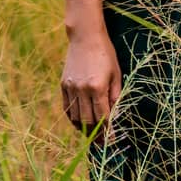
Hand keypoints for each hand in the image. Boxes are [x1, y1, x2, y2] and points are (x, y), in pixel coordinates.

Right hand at [60, 21, 121, 140]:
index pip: (103, 116)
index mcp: (97, 87)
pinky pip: (67, 107)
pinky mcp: (63, 84)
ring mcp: (70, 87)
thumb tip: (115, 115)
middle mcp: (82, 89)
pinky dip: (72, 118)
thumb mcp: (116, 74)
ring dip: (83, 129)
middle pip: (87, 121)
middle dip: (95, 135)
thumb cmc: (105, 54)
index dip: (108, 131)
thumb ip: (116, 96)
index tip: (112, 140)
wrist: (85, 37)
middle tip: (101, 143)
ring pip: (75, 117)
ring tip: (91, 136)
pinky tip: (79, 123)